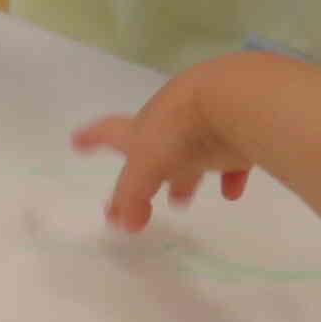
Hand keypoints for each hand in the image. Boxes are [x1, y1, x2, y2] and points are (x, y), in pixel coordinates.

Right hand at [71, 48, 320, 252]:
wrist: (238, 98)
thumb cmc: (182, 129)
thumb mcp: (147, 165)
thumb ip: (132, 195)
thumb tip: (123, 223)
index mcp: (144, 126)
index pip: (111, 132)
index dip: (94, 139)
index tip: (77, 142)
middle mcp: (172, 119)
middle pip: (155, 145)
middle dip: (149, 170)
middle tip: (146, 195)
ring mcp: (208, 120)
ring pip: (193, 150)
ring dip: (186, 175)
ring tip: (182, 199)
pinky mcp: (242, 127)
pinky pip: (233, 155)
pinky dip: (229, 175)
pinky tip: (232, 193)